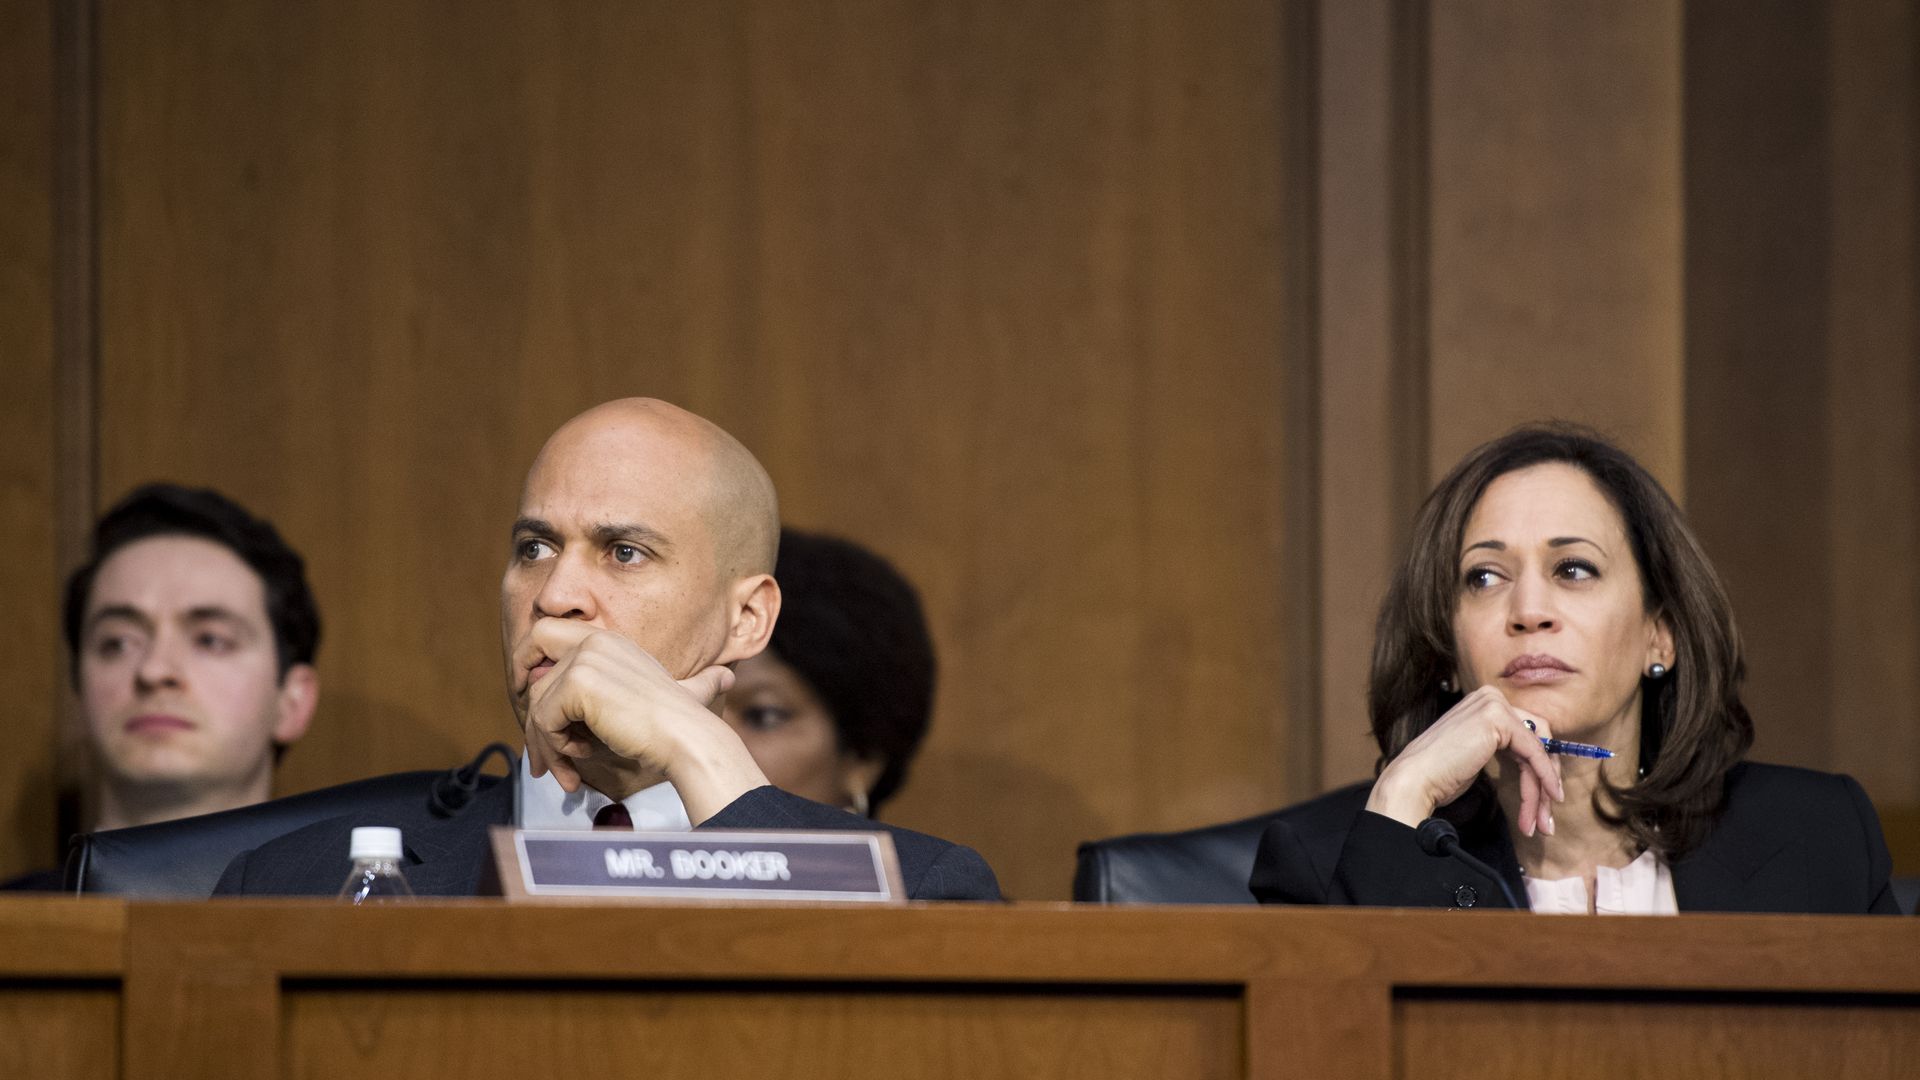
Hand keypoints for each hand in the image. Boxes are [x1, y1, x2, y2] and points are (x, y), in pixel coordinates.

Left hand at [523, 619, 767, 818]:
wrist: (686, 737)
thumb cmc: (681, 724)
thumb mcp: (670, 692)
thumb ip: (670, 684)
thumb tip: (727, 676)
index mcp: (608, 640)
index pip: (545, 635)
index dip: (528, 663)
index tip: (528, 695)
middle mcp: (594, 641)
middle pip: (533, 671)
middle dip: (529, 714)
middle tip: (537, 754)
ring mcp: (585, 659)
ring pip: (537, 704)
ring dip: (547, 744)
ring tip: (568, 769)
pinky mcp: (578, 683)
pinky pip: (543, 719)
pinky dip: (556, 745)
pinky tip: (583, 755)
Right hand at [1365, 684, 1564, 836]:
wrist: (1415, 780)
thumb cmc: (1438, 775)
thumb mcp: (1477, 755)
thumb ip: (1502, 748)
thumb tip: (1537, 763)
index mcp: (1483, 703)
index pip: (1528, 734)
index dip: (1541, 768)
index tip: (1546, 799)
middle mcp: (1490, 697)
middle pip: (1537, 740)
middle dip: (1545, 781)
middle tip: (1545, 817)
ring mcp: (1493, 704)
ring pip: (1537, 750)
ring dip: (1542, 789)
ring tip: (1540, 822)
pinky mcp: (1497, 717)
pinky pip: (1534, 752)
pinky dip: (1545, 777)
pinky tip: (1548, 798)